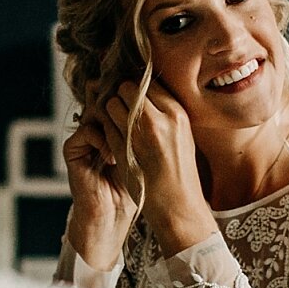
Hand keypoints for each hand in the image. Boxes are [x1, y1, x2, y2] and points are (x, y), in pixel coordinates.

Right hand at [62, 105, 137, 270]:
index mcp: (114, 125)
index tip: (148, 113)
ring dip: (114, 127)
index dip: (133, 102)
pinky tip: (112, 158)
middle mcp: (97, 127)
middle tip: (138, 128)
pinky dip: (102, 141)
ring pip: (98, 112)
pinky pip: (87, 131)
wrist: (114, 215)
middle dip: (124, 112)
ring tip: (126, 147)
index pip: (121, 98)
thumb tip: (151, 100)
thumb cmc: (135, 187)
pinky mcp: (72, 149)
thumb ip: (143, 129)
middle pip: (109, 100)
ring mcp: (84, 137)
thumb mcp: (145, 153)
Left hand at [103, 80, 217, 255]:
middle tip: (124, 109)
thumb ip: (166, 113)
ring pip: (112, 104)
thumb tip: (146, 92)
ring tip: (119, 124)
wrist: (178, 205)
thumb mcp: (183, 135)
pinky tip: (115, 140)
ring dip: (111, 111)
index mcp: (177, 114)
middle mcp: (157, 120)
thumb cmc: (181, 172)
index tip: (135, 96)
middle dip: (122, 96)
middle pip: (128, 88)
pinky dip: (107, 129)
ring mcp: (137, 134)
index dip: (139, 88)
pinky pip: (105, 126)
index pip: (149, 82)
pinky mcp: (121, 149)